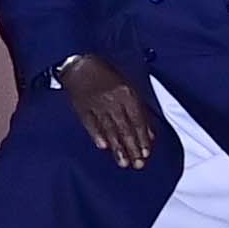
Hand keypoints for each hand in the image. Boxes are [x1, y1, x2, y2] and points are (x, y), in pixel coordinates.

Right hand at [53, 48, 157, 167]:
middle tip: (137, 165)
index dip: (142, 138)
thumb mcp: (128, 86)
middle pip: (124, 128)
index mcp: (127, 94)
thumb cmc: (107, 74)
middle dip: (132, 148)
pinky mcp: (82, 108)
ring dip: (117, 147)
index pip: (137, 121)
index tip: (146, 153)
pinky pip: (91, 124)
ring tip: (123, 163)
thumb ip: (139, 108)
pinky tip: (103, 147)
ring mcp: (96, 105)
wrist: (80, 62)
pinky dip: (97, 135)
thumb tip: (148, 131)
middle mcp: (113, 101)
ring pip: (109, 130)